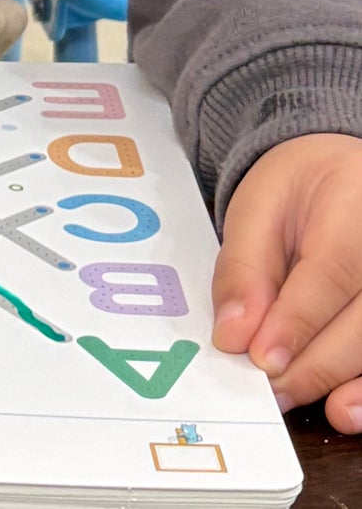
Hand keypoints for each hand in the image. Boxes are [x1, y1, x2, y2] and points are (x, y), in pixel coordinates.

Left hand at [212, 132, 361, 430]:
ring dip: (347, 382)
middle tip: (269, 387)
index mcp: (355, 207)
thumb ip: (244, 269)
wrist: (341, 174)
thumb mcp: (256, 209)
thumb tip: (233, 335)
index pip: (333, 272)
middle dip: (315, 362)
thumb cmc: (298, 190)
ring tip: (307, 405)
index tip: (262, 359)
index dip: (298, 321)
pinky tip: (346, 408)